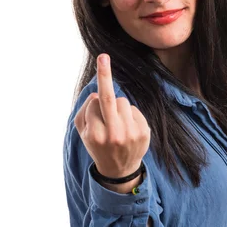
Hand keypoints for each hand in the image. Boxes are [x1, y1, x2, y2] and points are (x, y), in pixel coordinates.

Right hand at [74, 54, 150, 178]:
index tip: (99, 68)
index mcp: (96, 135)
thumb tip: (97, 95)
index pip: (94, 104)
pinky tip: (127, 129)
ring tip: (117, 124)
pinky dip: (129, 115)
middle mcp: (113, 134)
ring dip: (118, 107)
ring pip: (123, 102)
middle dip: (105, 76)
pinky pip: (134, 110)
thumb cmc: (97, 146)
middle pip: (110, 98)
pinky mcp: (144, 133)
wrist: (119, 170)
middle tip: (103, 56)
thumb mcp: (83, 133)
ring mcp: (130, 134)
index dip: (93, 104)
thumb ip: (84, 112)